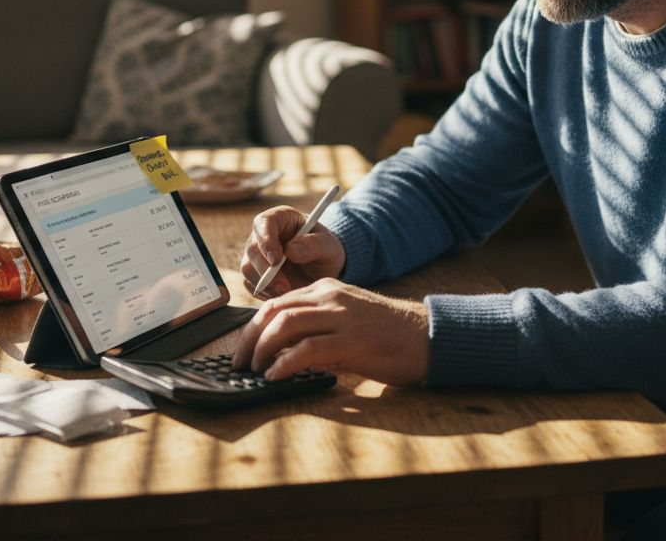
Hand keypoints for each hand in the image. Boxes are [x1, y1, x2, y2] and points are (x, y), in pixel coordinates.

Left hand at [230, 278, 429, 385]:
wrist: (426, 336)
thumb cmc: (388, 335)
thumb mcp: (347, 320)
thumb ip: (317, 327)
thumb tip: (283, 351)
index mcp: (327, 290)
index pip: (276, 302)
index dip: (253, 328)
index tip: (243, 350)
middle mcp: (330, 297)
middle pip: (273, 311)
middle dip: (249, 339)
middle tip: (240, 363)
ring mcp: (341, 317)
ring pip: (284, 324)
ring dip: (262, 350)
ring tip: (255, 370)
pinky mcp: (351, 340)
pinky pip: (306, 349)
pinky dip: (284, 363)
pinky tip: (276, 376)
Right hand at [240, 205, 346, 297]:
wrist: (323, 269)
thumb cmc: (325, 250)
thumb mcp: (328, 245)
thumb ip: (313, 245)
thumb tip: (290, 250)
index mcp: (280, 218)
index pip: (264, 222)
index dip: (266, 241)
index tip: (276, 261)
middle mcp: (263, 235)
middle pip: (252, 249)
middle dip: (265, 270)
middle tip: (284, 286)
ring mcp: (257, 255)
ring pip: (247, 268)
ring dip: (264, 284)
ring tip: (287, 292)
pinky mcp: (255, 274)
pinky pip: (250, 285)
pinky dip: (264, 293)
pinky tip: (282, 295)